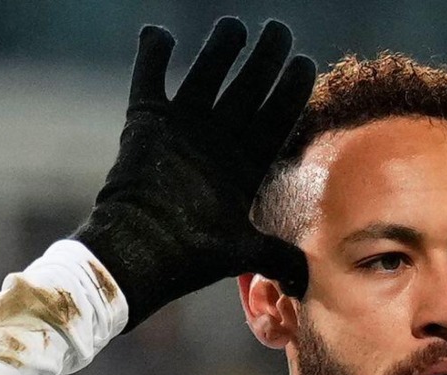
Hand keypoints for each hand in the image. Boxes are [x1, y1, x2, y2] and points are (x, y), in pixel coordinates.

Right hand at [73, 18, 315, 330]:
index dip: (291, 90)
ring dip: (221, 49)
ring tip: (234, 25)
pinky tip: (158, 32)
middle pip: (247, 88)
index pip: (276, 118)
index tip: (305, 63)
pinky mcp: (146, 123)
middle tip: (278, 30)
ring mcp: (182, 129)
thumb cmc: (190, 256)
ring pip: (206, 75)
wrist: (138, 254)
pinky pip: (149, 78)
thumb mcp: (243, 252)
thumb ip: (278, 255)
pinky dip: (152, 54)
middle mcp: (216, 141)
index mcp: (244, 166)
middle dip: (265, 59)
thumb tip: (309, 277)